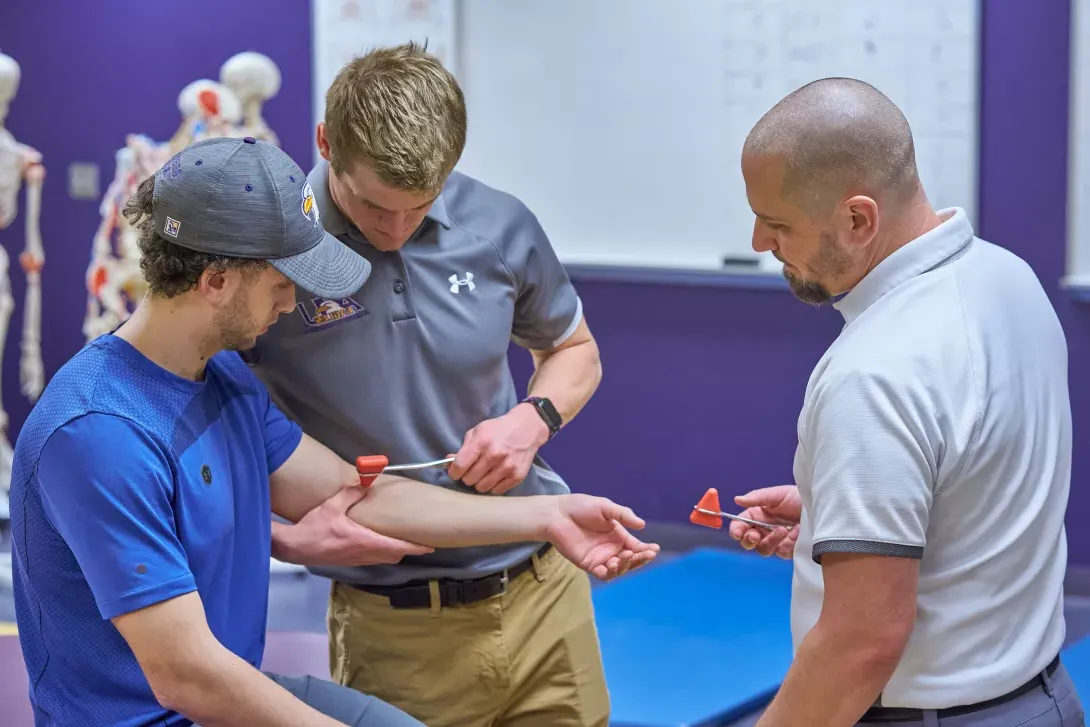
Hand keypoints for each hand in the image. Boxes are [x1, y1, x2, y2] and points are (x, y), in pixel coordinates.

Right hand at [275, 487, 433, 566]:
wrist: (295, 548)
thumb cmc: (314, 527)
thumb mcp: (332, 506)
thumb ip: (352, 492)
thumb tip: (367, 480)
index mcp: (364, 541)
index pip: (397, 547)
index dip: (415, 547)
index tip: (430, 546)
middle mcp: (364, 554)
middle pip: (394, 555)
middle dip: (408, 550)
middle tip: (419, 541)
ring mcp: (356, 560)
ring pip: (384, 559)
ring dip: (395, 552)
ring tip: (404, 542)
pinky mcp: (349, 561)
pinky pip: (373, 560)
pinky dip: (382, 553)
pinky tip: (379, 544)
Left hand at [448, 404, 549, 494]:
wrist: (528, 428)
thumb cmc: (499, 429)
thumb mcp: (478, 431)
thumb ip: (464, 447)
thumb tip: (450, 460)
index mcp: (481, 443)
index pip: (459, 466)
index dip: (454, 471)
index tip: (456, 471)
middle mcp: (494, 456)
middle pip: (469, 480)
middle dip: (467, 476)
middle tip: (473, 470)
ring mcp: (507, 468)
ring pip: (481, 488)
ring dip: (480, 482)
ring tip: (485, 473)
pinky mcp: (517, 476)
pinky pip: (496, 491)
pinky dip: (493, 485)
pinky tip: (496, 475)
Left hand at [543, 494, 660, 580]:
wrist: (557, 513)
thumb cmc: (580, 507)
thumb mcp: (605, 507)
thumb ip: (623, 515)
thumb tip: (642, 525)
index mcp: (618, 536)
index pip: (636, 547)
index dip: (646, 550)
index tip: (653, 549)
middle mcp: (612, 549)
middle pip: (631, 560)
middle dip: (639, 559)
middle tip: (642, 554)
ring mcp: (600, 558)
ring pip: (618, 569)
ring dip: (624, 566)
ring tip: (622, 557)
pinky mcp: (588, 565)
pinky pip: (602, 574)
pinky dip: (608, 573)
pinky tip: (609, 565)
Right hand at [728, 485, 801, 558]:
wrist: (820, 507)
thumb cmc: (798, 497)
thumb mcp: (778, 494)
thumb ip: (757, 498)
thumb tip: (737, 499)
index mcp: (756, 516)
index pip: (740, 526)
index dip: (736, 530)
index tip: (737, 533)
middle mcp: (763, 530)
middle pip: (748, 542)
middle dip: (750, 540)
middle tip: (757, 535)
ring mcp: (776, 541)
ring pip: (764, 549)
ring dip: (771, 541)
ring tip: (784, 530)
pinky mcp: (789, 549)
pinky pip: (782, 553)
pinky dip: (787, 545)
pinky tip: (796, 534)